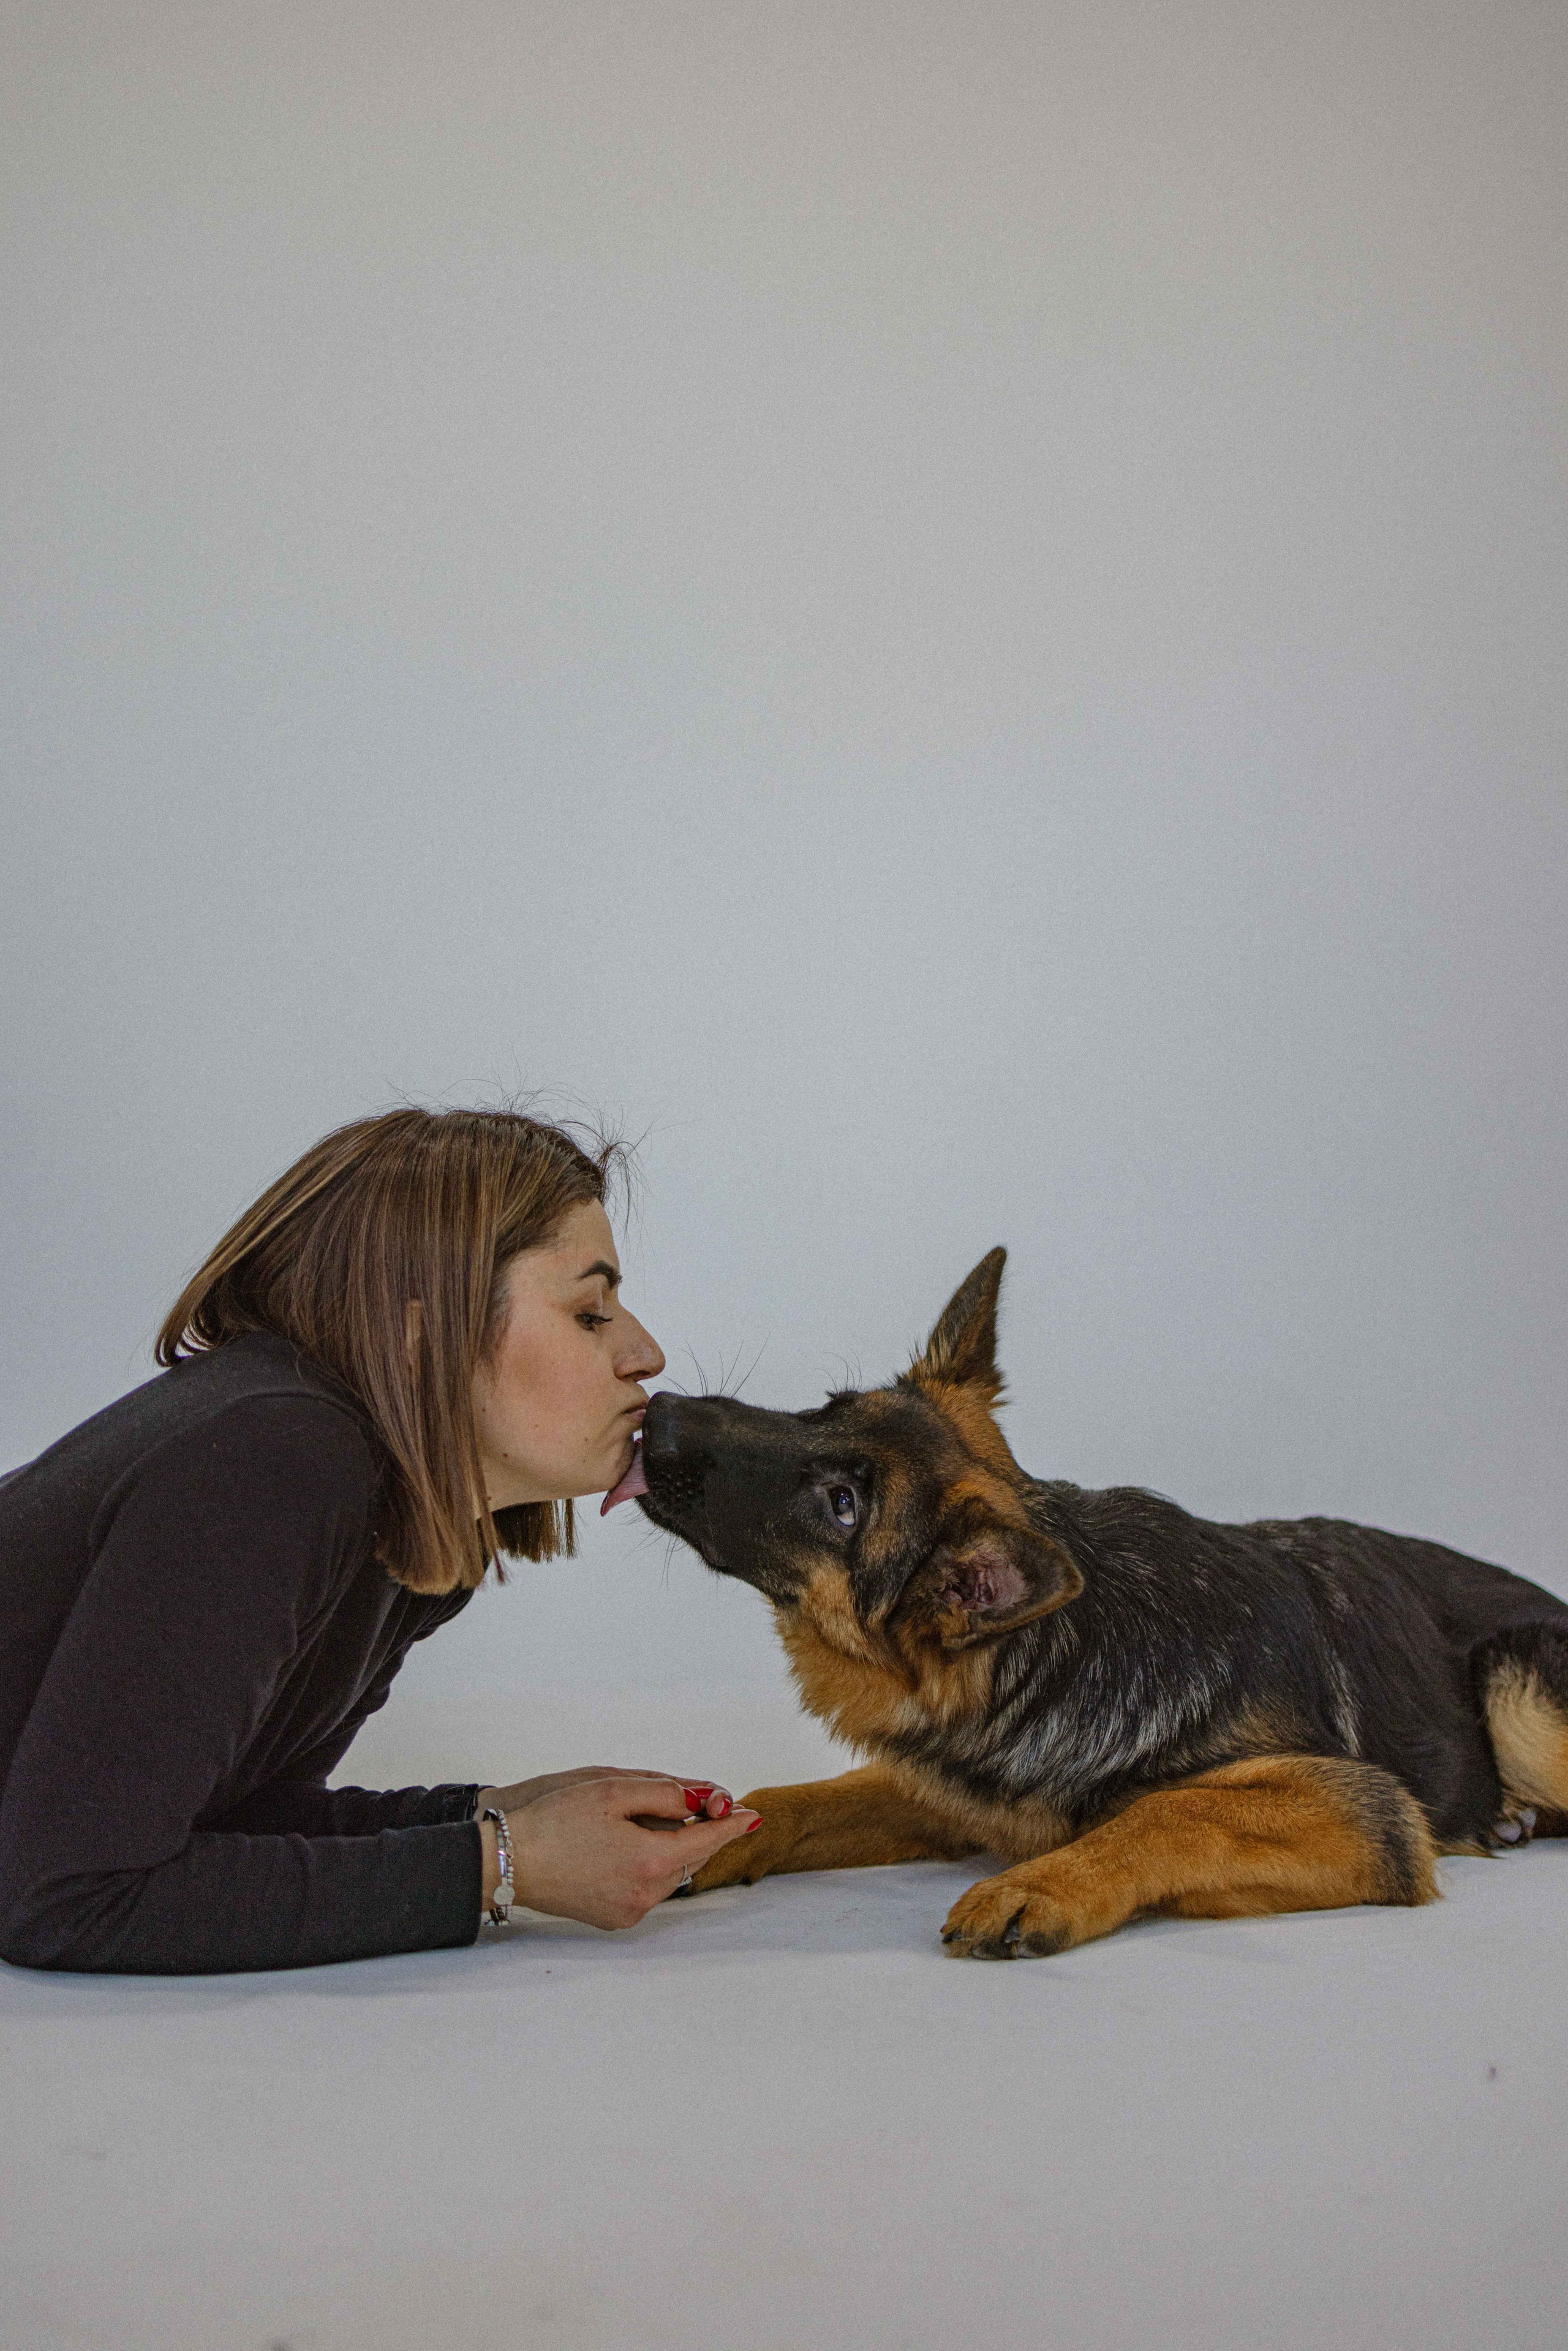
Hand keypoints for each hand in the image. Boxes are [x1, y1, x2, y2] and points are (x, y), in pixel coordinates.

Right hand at [479, 1775, 760, 1930]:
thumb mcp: (614, 1790)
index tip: (752, 1815)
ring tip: (642, 1821)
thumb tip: (705, 1799)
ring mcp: (629, 1911)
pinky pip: (647, 1887)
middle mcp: (646, 1895)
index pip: (707, 1840)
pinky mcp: (613, 1918)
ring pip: (669, 1872)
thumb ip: (666, 1793)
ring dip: (670, 1847)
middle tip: (700, 1806)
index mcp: (650, 1861)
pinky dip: (649, 1865)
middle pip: (689, 1857)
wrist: (507, 1860)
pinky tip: (626, 1845)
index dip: (731, 1824)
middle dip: (697, 1831)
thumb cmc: (556, 1820)